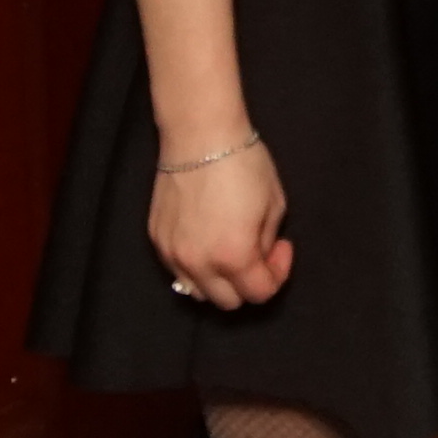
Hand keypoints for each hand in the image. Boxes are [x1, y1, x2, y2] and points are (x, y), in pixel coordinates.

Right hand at [149, 134, 294, 311]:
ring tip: (229, 251)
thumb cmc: (243, 164)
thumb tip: (259, 255)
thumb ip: (267, 243)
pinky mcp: (156, 240)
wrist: (200, 135)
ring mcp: (172, 254)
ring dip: (218, 281)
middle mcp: (199, 263)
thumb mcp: (274, 205)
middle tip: (258, 253)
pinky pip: (177, 271)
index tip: (281, 249)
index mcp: (234, 256)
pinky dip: (195, 266)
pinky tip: (206, 239)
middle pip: (227, 302)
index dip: (277, 274)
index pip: (259, 294)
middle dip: (248, 284)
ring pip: (197, 292)